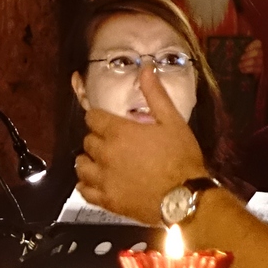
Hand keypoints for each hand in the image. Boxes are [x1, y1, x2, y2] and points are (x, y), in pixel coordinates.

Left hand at [74, 63, 209, 223]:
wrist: (186, 197)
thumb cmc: (181, 157)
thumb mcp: (173, 121)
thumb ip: (155, 94)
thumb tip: (145, 67)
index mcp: (119, 132)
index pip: (93, 118)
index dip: (99, 118)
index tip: (108, 122)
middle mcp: (105, 154)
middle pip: (87, 141)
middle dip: (97, 138)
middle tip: (112, 142)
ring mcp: (104, 179)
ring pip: (81, 165)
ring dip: (89, 160)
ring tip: (101, 161)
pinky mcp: (106, 201)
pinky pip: (84, 191)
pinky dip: (86, 185)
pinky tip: (96, 182)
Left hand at [238, 38, 263, 75]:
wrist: (242, 70)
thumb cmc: (239, 56)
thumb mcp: (239, 48)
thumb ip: (241, 41)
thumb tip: (242, 32)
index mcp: (256, 46)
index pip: (258, 43)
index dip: (252, 45)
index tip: (245, 49)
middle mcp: (260, 53)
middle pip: (257, 53)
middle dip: (248, 55)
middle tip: (240, 58)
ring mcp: (260, 62)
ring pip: (255, 61)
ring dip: (246, 63)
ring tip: (239, 65)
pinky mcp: (259, 70)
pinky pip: (255, 69)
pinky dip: (247, 69)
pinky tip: (242, 70)